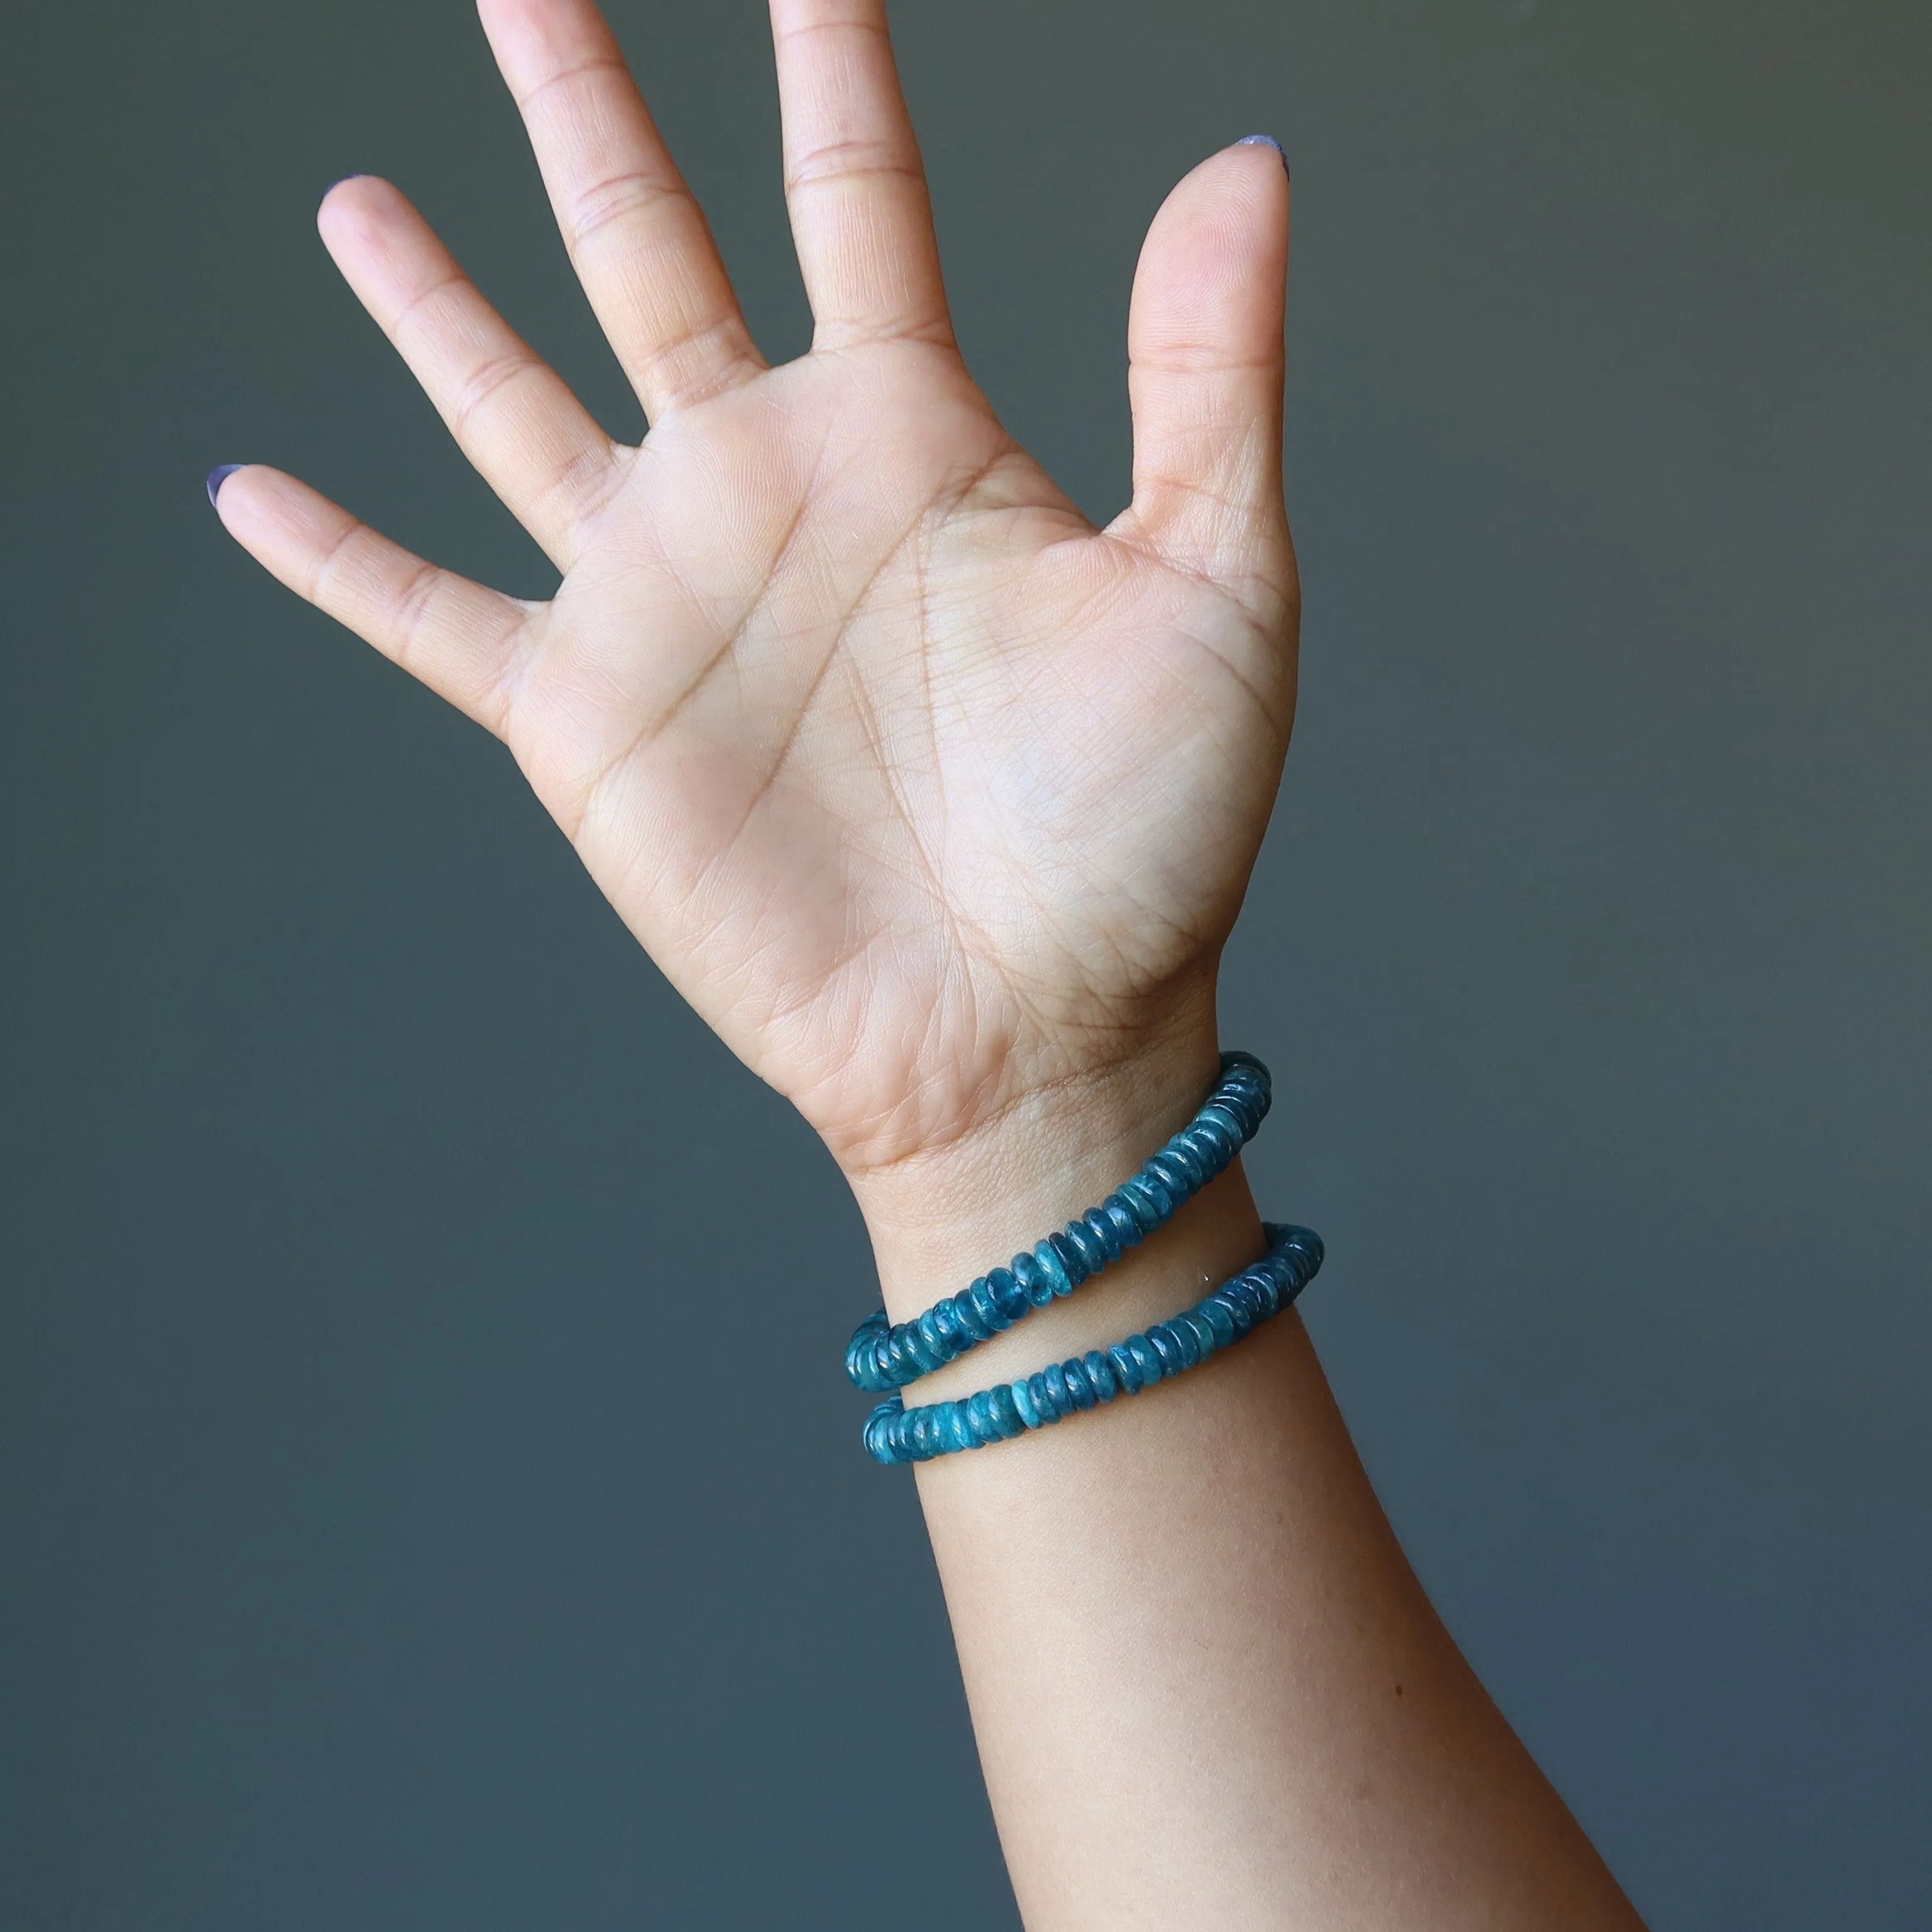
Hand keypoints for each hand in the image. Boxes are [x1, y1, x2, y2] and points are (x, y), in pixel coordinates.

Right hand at [212, 0, 1296, 1195]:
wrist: (1031, 1032)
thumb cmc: (1143, 839)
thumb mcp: (1212, 588)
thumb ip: (1209, 373)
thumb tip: (1246, 159)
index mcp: (914, 435)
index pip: (852, 189)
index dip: (824, 53)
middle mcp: (767, 487)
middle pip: (646, 241)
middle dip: (579, 104)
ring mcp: (662, 598)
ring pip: (512, 401)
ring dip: (435, 302)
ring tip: (359, 197)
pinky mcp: (581, 721)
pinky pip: (429, 614)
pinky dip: (337, 560)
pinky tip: (250, 492)